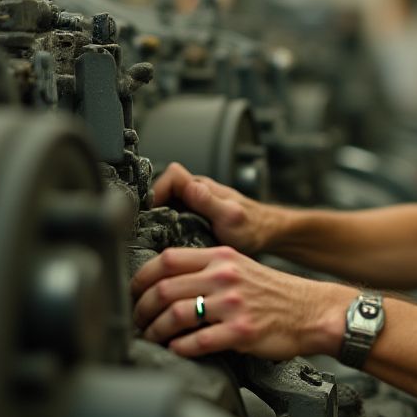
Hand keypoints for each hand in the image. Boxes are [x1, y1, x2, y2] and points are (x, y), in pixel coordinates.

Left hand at [131, 246, 345, 360]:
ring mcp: (233, 304)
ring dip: (156, 331)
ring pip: (175, 315)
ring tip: (154, 338)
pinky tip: (177, 350)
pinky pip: (197, 342)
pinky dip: (179, 348)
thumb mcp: (241, 266)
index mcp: (222, 257)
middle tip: (138, 320)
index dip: (142, 278)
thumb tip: (167, 281)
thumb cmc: (275, 293)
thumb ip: (208, 268)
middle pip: (164, 288)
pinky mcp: (241, 331)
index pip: (167, 259)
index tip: (134, 292)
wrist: (312, 310)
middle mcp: (225, 277)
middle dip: (142, 309)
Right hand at [151, 162, 273, 253]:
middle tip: (150, 230)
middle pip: (163, 190)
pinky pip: (173, 216)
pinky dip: (168, 226)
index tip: (150, 212)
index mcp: (202, 187)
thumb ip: (209, 202)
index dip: (156, 191)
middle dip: (152, 208)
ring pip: (166, 204)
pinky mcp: (194, 216)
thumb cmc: (253, 227)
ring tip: (157, 237)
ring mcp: (194, 204)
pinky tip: (170, 240)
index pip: (171, 175)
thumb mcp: (230, 216)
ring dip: (159, 218)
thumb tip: (190, 187)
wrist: (266, 235)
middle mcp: (196, 192)